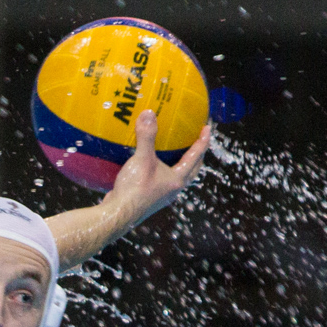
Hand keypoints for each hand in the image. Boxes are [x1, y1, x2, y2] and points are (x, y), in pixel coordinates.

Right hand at [107, 109, 211, 223]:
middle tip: (198, 142)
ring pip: (177, 177)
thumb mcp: (142, 159)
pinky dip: (162, 171)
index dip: (203, 141)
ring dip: (181, 165)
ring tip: (177, 153)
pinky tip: (151, 165)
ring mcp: (162, 195)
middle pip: (192, 170)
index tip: (207, 128)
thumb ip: (147, 136)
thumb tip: (148, 113)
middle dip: (197, 156)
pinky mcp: (149, 198)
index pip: (195, 157)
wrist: (119, 214)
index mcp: (177, 179)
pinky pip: (161, 181)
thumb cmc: (135, 189)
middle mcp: (173, 188)